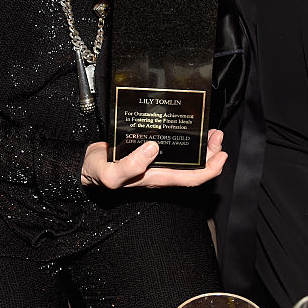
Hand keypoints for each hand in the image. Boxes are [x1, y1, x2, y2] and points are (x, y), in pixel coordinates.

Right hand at [81, 129, 226, 187]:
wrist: (86, 167)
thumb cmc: (98, 172)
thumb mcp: (111, 173)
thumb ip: (130, 166)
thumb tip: (153, 148)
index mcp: (156, 178)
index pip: (191, 178)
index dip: (210, 170)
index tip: (222, 155)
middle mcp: (160, 171)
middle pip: (194, 168)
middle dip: (211, 153)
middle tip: (217, 135)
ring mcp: (156, 162)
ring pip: (187, 158)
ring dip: (202, 146)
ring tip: (210, 131)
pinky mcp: (149, 151)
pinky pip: (175, 148)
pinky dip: (186, 140)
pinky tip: (187, 129)